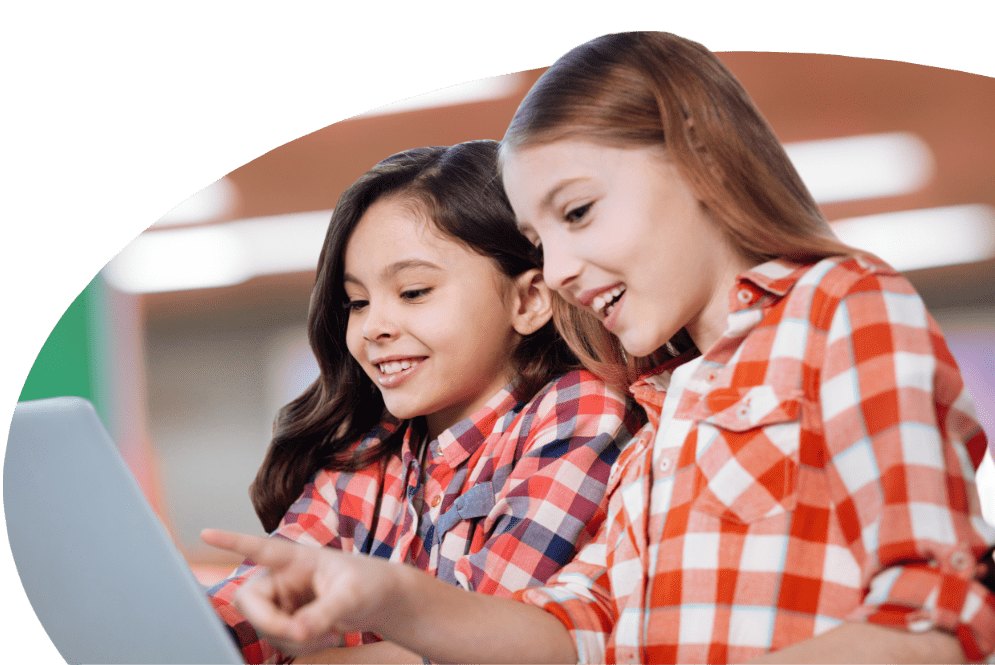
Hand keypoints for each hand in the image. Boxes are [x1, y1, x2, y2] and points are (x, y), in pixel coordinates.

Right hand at [200, 528, 396, 655]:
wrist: (381, 601)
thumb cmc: (370, 584)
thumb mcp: (352, 595)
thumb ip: (323, 612)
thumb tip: (296, 631)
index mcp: (296, 557)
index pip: (260, 548)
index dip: (231, 542)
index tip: (205, 533)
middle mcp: (282, 577)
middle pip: (249, 601)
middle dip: (271, 623)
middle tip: (302, 633)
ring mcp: (283, 600)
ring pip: (266, 628)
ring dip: (295, 640)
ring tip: (331, 632)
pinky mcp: (287, 621)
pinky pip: (280, 641)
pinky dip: (302, 646)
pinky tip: (328, 636)